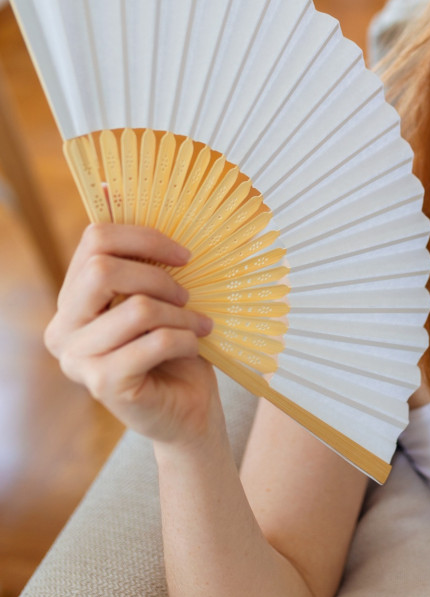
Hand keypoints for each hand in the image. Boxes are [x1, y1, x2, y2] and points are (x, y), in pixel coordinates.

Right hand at [44, 223, 218, 446]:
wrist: (186, 408)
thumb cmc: (173, 347)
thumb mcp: (157, 297)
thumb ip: (140, 258)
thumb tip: (120, 188)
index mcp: (71, 298)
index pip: (94, 240)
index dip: (144, 237)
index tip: (183, 255)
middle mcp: (62, 328)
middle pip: (102, 270)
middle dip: (158, 277)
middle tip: (187, 296)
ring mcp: (77, 359)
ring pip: (137, 308)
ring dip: (182, 315)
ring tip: (200, 325)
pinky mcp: (103, 384)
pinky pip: (154, 342)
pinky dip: (185, 339)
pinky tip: (193, 347)